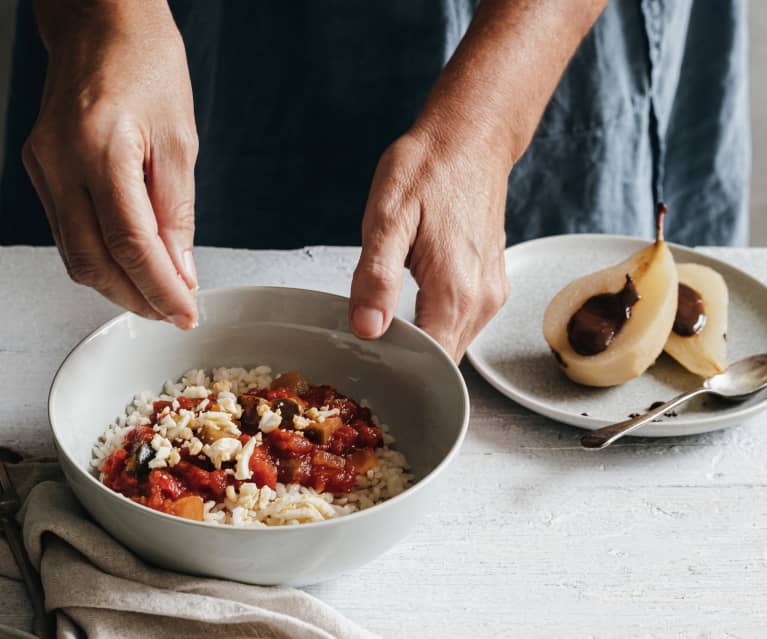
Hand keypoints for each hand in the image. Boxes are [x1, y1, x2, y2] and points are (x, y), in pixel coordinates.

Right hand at [23, 1, 197, 326]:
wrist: (101, 22)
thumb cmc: (148, 66)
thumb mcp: (180, 141)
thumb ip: (177, 212)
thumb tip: (181, 270)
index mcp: (99, 150)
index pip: (130, 246)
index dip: (161, 289)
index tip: (187, 313)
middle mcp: (59, 163)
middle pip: (93, 262)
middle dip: (136, 299)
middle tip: (174, 314)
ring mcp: (42, 166)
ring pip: (74, 255)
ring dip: (116, 286)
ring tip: (156, 297)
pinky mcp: (40, 167)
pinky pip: (67, 232)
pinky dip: (99, 259)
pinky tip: (128, 267)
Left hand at [349, 129, 509, 361]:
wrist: (470, 140)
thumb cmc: (428, 170)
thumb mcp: (388, 216)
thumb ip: (376, 277)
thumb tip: (367, 329)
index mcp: (456, 290)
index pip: (431, 361)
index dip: (398, 367)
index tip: (368, 357)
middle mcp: (482, 300)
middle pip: (444, 359)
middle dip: (408, 360)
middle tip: (370, 341)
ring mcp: (492, 293)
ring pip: (454, 344)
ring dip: (423, 342)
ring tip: (389, 322)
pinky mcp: (493, 284)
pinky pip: (463, 323)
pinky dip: (437, 324)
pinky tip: (414, 304)